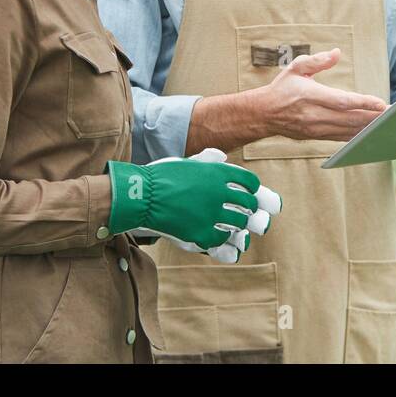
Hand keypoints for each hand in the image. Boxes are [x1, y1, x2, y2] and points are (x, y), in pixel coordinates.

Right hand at [107, 150, 280, 262]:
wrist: (141, 196)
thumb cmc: (162, 177)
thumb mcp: (187, 163)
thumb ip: (208, 160)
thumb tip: (222, 157)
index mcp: (218, 173)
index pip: (250, 182)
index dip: (253, 189)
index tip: (250, 193)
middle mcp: (219, 192)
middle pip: (249, 204)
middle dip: (249, 209)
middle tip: (245, 212)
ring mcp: (211, 214)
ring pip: (239, 223)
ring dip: (238, 224)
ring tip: (232, 225)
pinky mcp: (201, 234)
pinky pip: (222, 239)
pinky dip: (221, 238)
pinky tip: (215, 234)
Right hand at [251, 48, 387, 142]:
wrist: (263, 114)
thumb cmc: (282, 88)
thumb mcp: (296, 68)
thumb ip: (317, 60)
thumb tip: (337, 53)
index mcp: (310, 96)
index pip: (341, 101)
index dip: (362, 103)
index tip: (380, 103)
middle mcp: (314, 115)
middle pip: (349, 119)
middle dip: (373, 117)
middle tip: (395, 116)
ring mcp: (315, 129)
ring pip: (347, 131)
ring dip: (369, 128)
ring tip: (388, 125)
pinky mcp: (317, 136)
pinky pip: (341, 138)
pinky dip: (358, 137)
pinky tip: (372, 134)